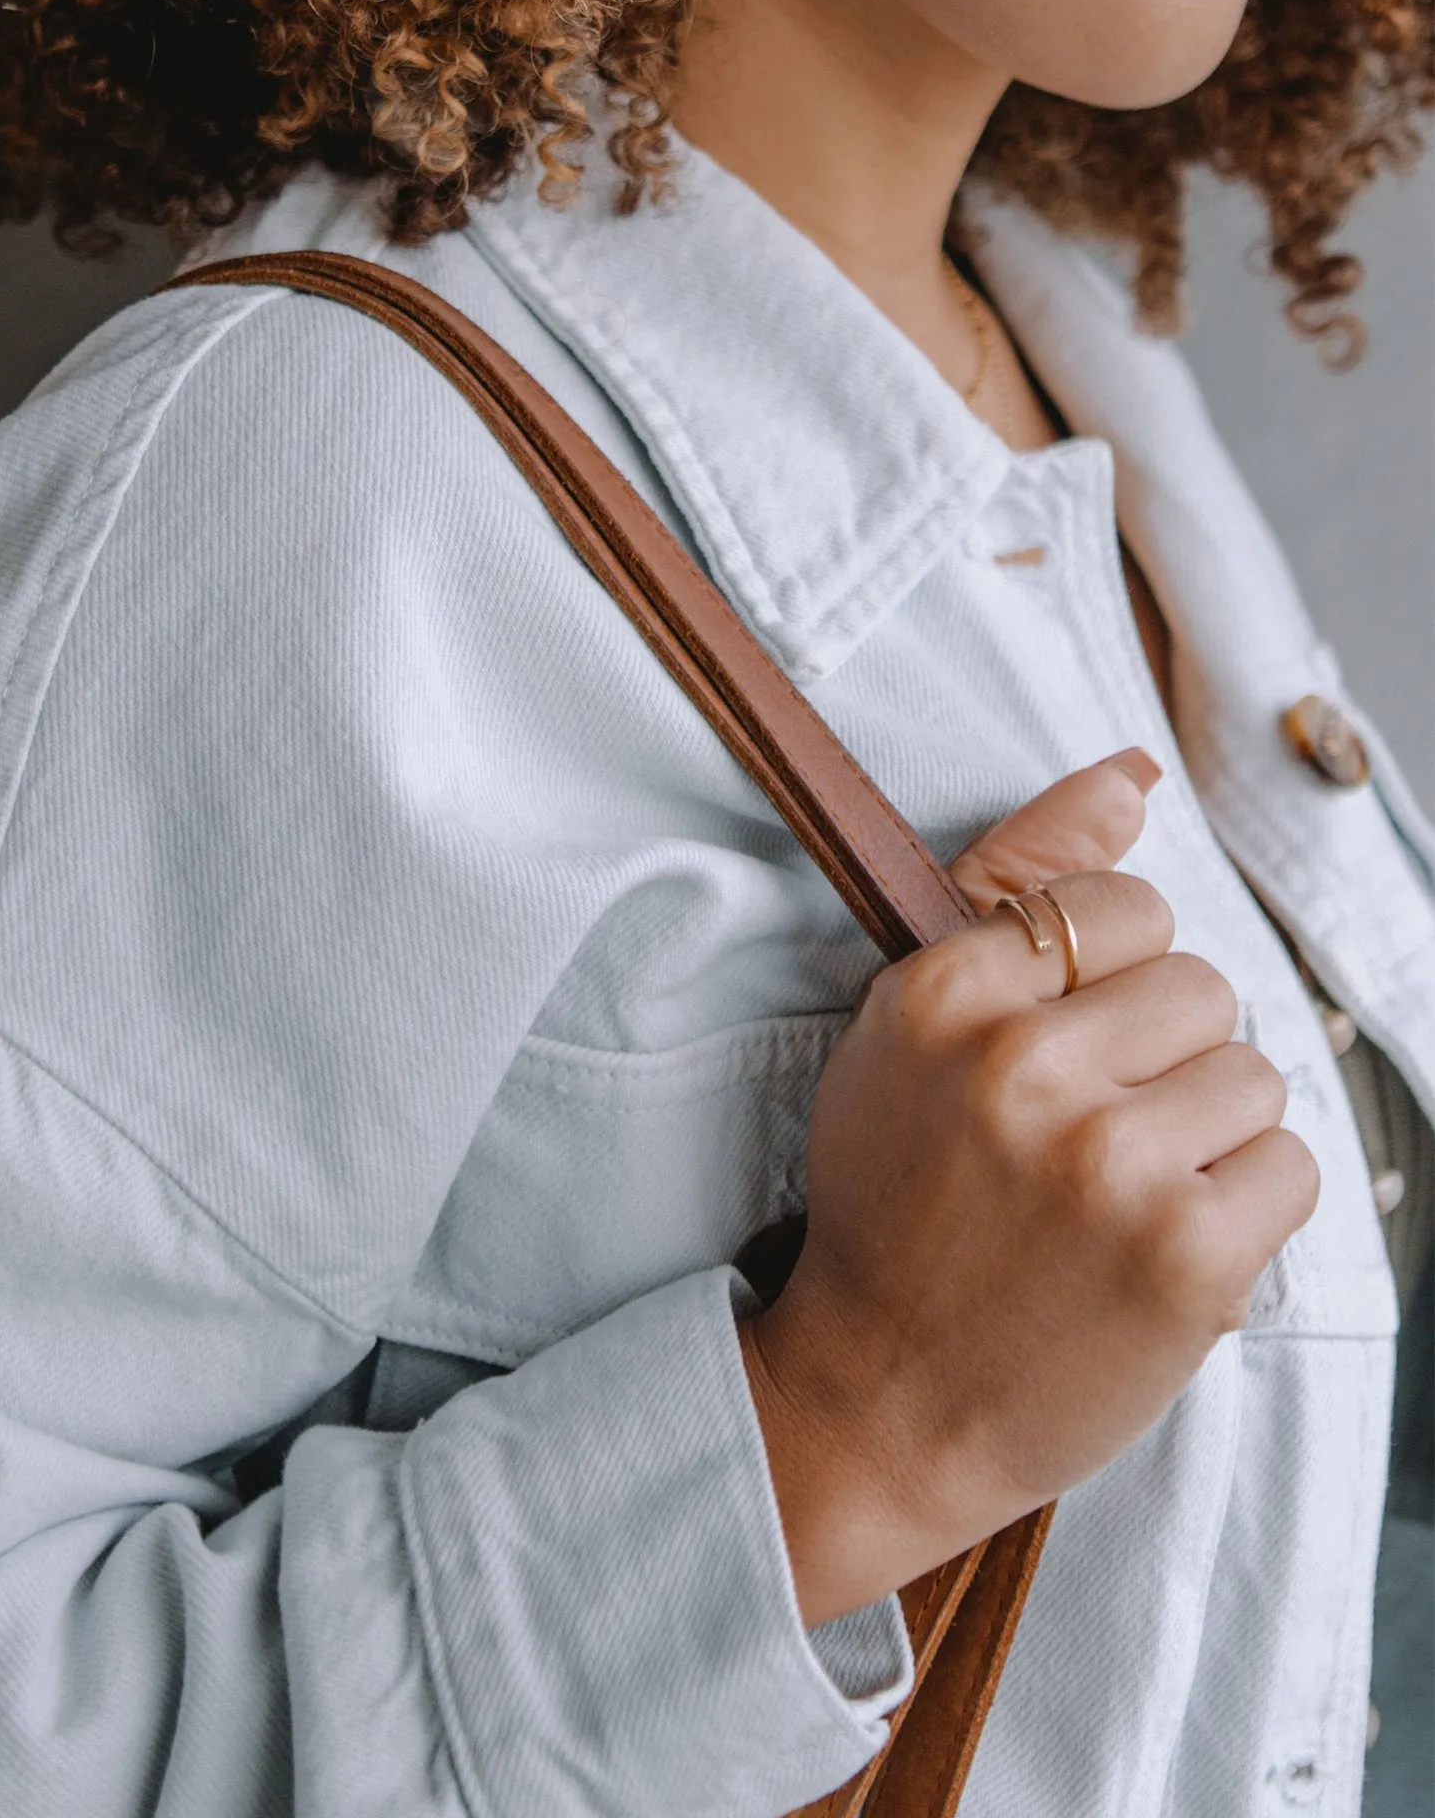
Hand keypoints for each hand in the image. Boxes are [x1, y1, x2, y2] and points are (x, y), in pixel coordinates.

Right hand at [740, 749, 1318, 1626]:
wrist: (884, 1405)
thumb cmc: (898, 1209)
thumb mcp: (908, 1029)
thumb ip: (1014, 880)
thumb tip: (1134, 773)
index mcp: (939, 997)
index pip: (1121, 907)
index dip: (1106, 982)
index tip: (1061, 1053)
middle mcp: (1019, 1067)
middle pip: (1200, 985)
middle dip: (1161, 1059)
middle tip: (1086, 1140)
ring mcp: (1106, 1164)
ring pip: (1254, 1074)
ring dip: (1207, 1138)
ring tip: (1121, 1199)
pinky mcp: (1185, 1258)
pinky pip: (1293, 1166)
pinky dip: (1245, 1212)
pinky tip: (1164, 1247)